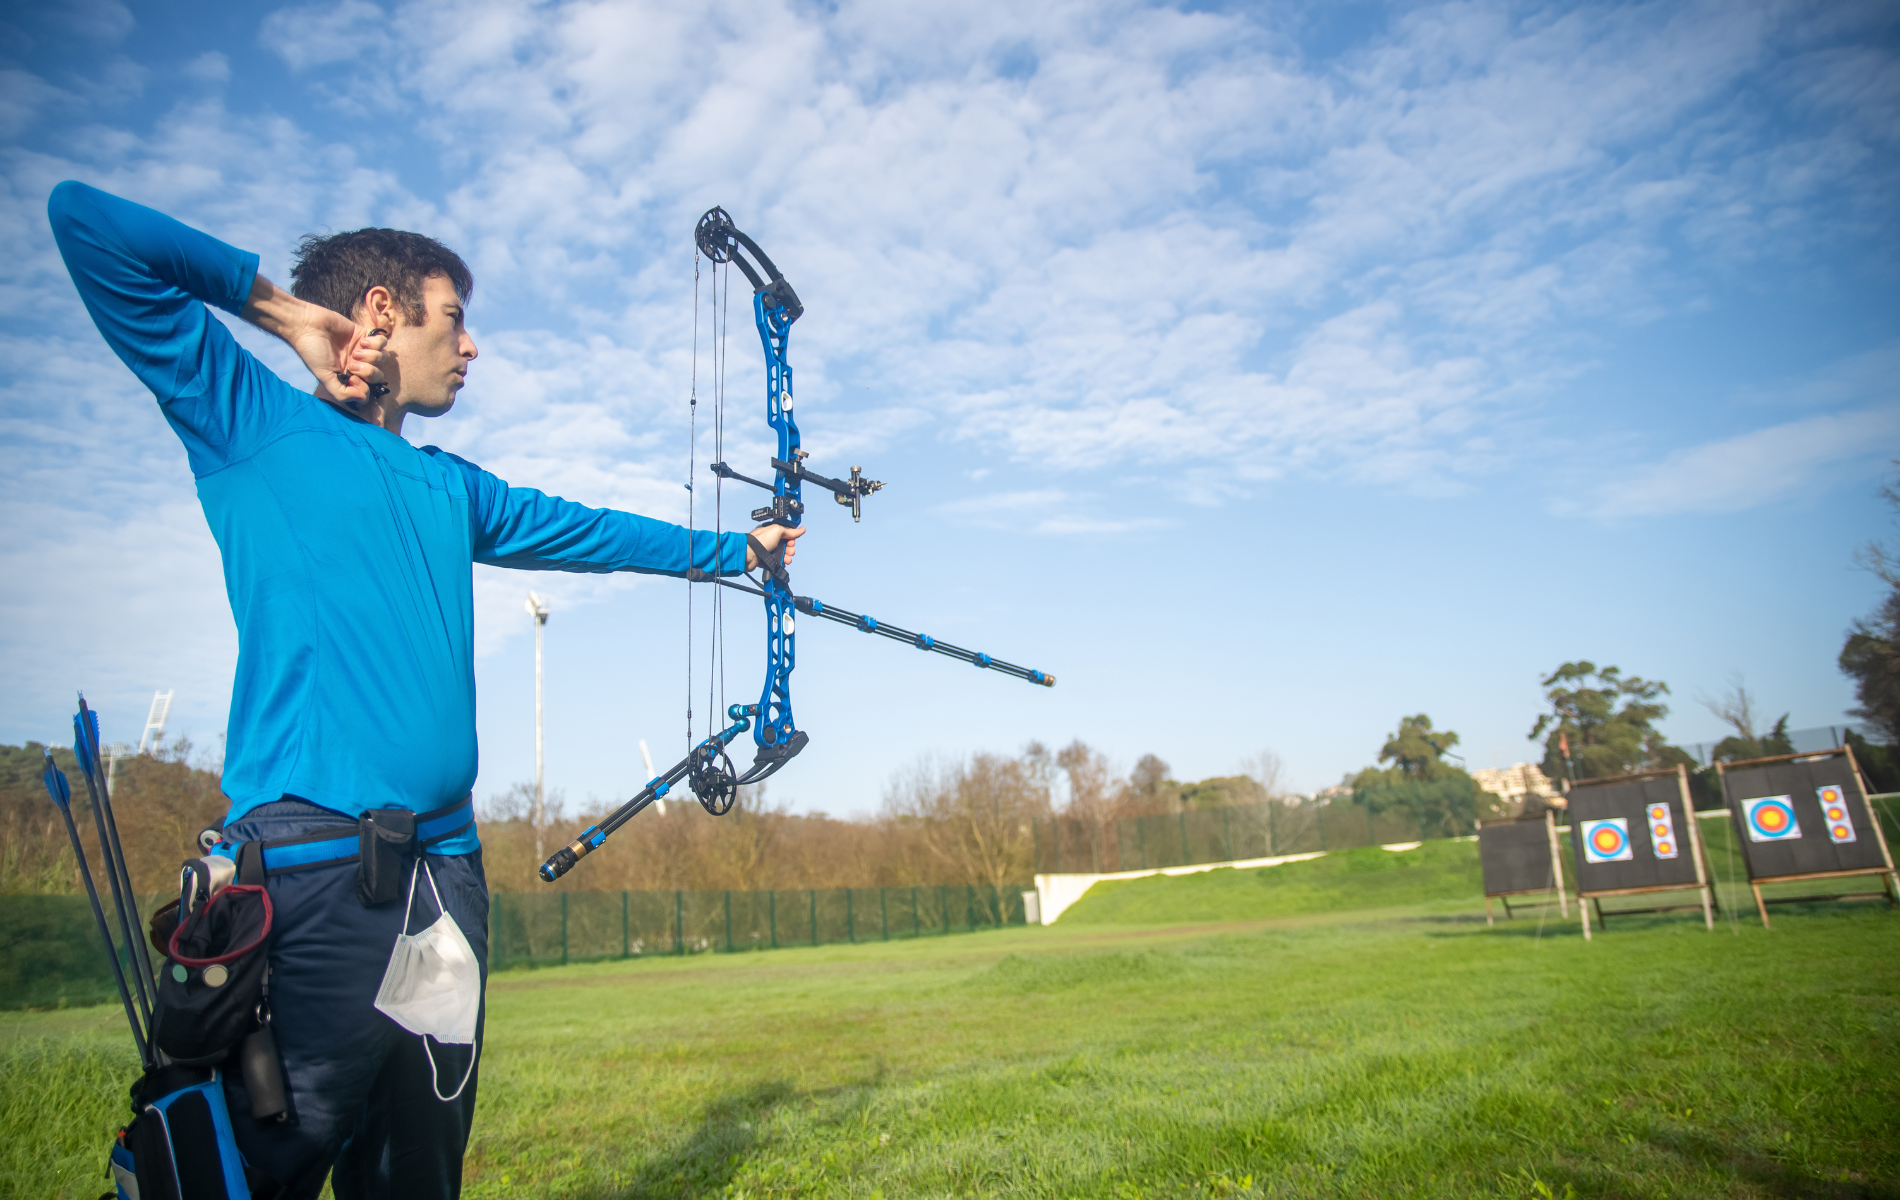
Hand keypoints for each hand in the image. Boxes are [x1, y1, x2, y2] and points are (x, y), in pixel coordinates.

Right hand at [241, 274, 390, 416]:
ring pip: (383, 359)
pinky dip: (375, 343)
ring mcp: (363, 350)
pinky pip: (382, 342)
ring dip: (372, 356)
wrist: (308, 325)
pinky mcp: (365, 335)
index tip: (352, 379)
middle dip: (368, 371)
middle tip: (352, 364)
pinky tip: (362, 341)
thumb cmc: (313, 352)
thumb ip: (342, 393)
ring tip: (356, 351)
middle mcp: (357, 366)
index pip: (367, 390)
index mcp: (347, 378)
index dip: (364, 387)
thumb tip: (362, 399)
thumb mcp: (324, 376)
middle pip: (378, 376)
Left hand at [746, 523, 805, 570]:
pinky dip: (780, 563)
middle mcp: (770, 540)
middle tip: (789, 551)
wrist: (749, 554)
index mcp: (772, 532)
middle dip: (790, 550)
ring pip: (781, 555)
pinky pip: (776, 562)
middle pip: (785, 546)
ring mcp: (767, 550)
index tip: (791, 542)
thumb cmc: (759, 541)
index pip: (786, 535)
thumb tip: (801, 529)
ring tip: (786, 559)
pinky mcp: (765, 560)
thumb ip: (790, 531)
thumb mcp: (777, 531)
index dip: (791, 539)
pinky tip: (782, 563)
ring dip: (787, 557)